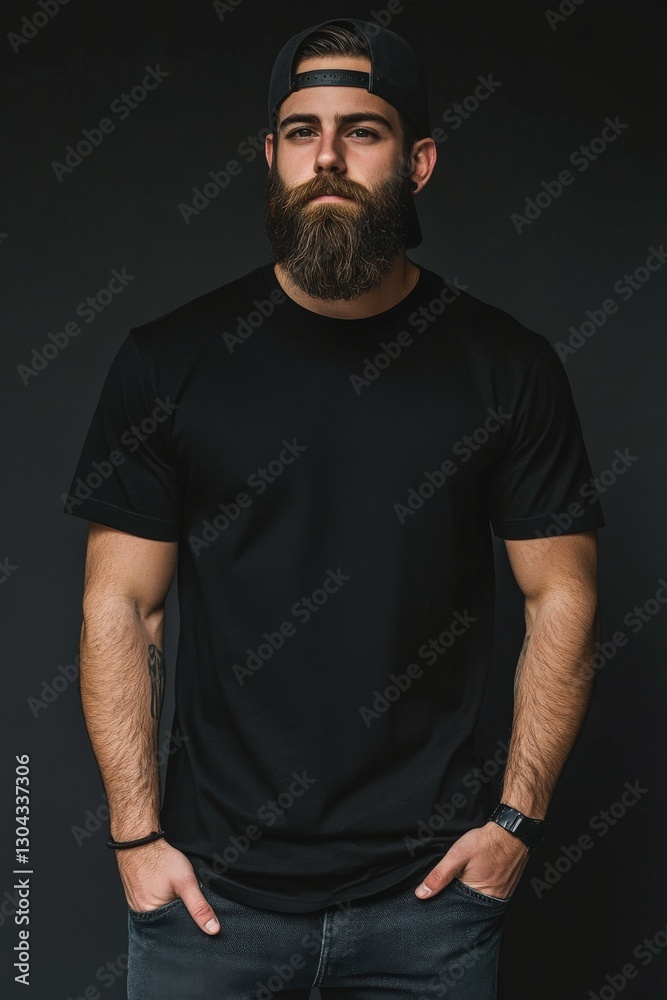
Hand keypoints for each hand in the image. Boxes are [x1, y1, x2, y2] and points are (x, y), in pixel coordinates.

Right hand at [116, 838, 219, 933]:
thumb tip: (213, 929)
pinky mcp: (138, 895)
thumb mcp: (186, 882)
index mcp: (151, 919)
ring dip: (173, 909)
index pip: (176, 933)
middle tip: (191, 905)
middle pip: (168, 925)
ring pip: (162, 914)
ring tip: (180, 897)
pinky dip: (164, 901)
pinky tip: (170, 892)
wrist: (140, 840)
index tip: (201, 924)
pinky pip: (154, 905)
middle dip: (182, 919)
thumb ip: (199, 907)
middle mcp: (142, 915)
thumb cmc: (160, 859)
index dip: (190, 929)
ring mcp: (138, 905)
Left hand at [414, 821, 529, 898]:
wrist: (511, 831)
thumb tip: (421, 894)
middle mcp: (493, 901)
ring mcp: (502, 895)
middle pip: (468, 907)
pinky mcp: (505, 888)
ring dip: (468, 893)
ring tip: (461, 881)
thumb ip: (439, 875)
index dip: (445, 905)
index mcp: (480, 898)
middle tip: (449, 885)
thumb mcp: (457, 856)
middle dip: (457, 900)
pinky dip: (479, 888)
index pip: (457, 910)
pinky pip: (488, 893)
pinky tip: (474, 877)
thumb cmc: (485, 843)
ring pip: (478, 900)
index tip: (435, 900)